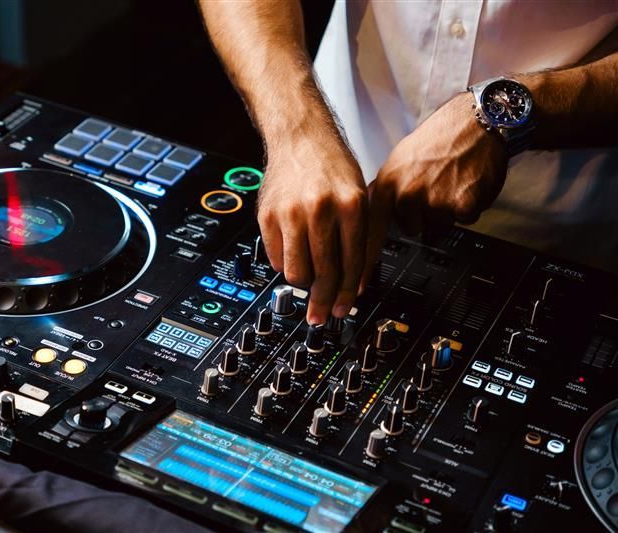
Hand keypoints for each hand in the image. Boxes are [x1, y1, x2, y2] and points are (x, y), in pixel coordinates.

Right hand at [258, 128, 367, 324]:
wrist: (300, 136)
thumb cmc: (331, 165)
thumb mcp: (358, 195)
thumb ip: (358, 237)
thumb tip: (353, 282)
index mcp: (351, 205)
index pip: (352, 263)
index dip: (347, 292)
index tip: (343, 308)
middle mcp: (321, 209)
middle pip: (323, 272)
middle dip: (322, 301)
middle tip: (321, 315)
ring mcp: (291, 213)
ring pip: (295, 271)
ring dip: (302, 281)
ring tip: (306, 277)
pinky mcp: (267, 215)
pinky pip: (274, 257)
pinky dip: (283, 262)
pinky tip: (292, 251)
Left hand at [365, 93, 508, 278]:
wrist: (475, 122)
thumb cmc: (437, 139)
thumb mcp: (397, 162)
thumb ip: (382, 192)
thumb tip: (361, 218)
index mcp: (386, 185)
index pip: (369, 233)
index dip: (362, 263)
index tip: (354, 286)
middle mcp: (406, 195)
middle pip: (411, 229)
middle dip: (422, 215)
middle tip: (432, 187)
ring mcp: (434, 201)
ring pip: (438, 226)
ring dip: (445, 211)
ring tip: (449, 182)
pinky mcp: (462, 205)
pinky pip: (462, 220)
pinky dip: (467, 207)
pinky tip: (465, 184)